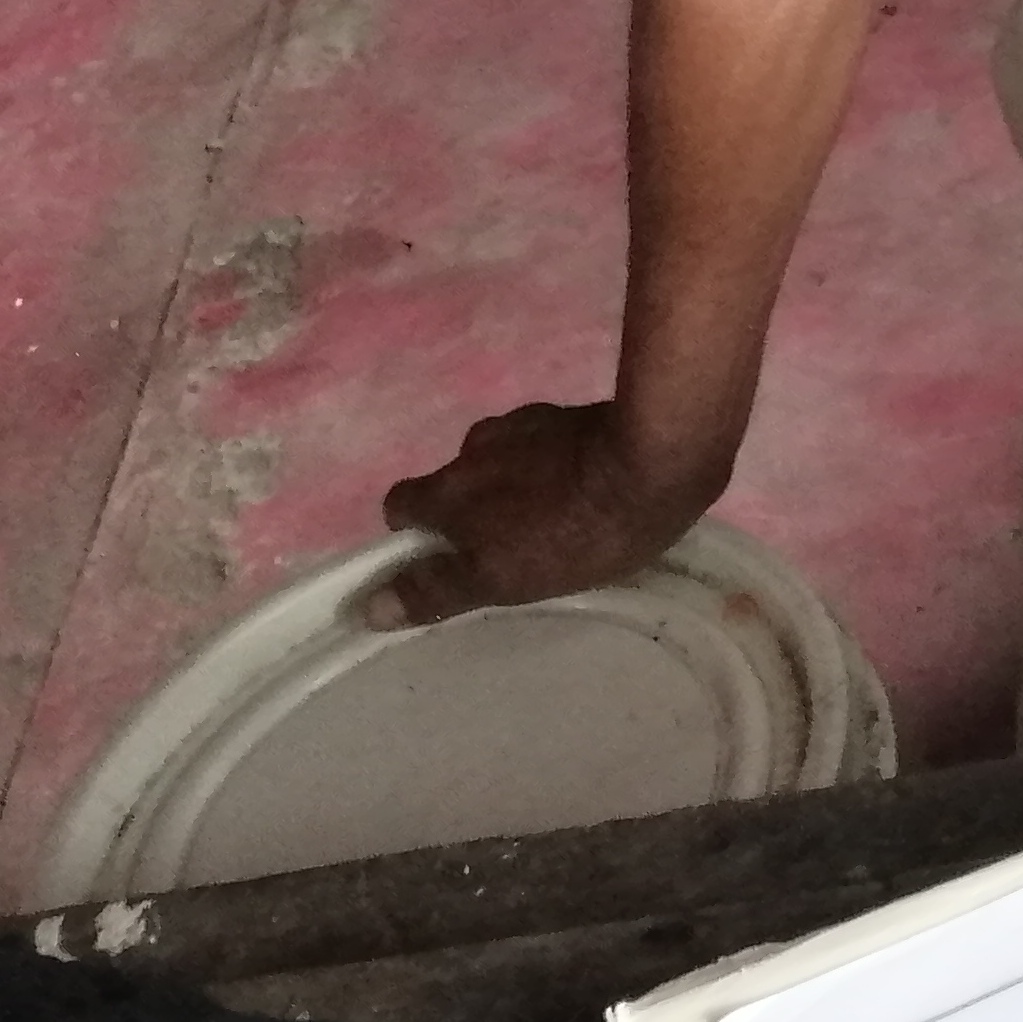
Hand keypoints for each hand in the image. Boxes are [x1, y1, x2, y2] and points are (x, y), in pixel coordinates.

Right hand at [368, 400, 723, 625]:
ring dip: (516, 485)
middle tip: (512, 544)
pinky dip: (553, 464)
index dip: (417, 532)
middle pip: (453, 482)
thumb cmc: (573, 531)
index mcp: (448, 488)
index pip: (402, 505)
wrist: (654, 460)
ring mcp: (524, 423)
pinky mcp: (570, 413)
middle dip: (473, 511)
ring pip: (500, 461)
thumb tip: (369, 607)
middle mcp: (473, 447)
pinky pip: (544, 444)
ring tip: (559, 515)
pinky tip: (587, 485)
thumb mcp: (501, 577)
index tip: (448, 556)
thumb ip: (438, 588)